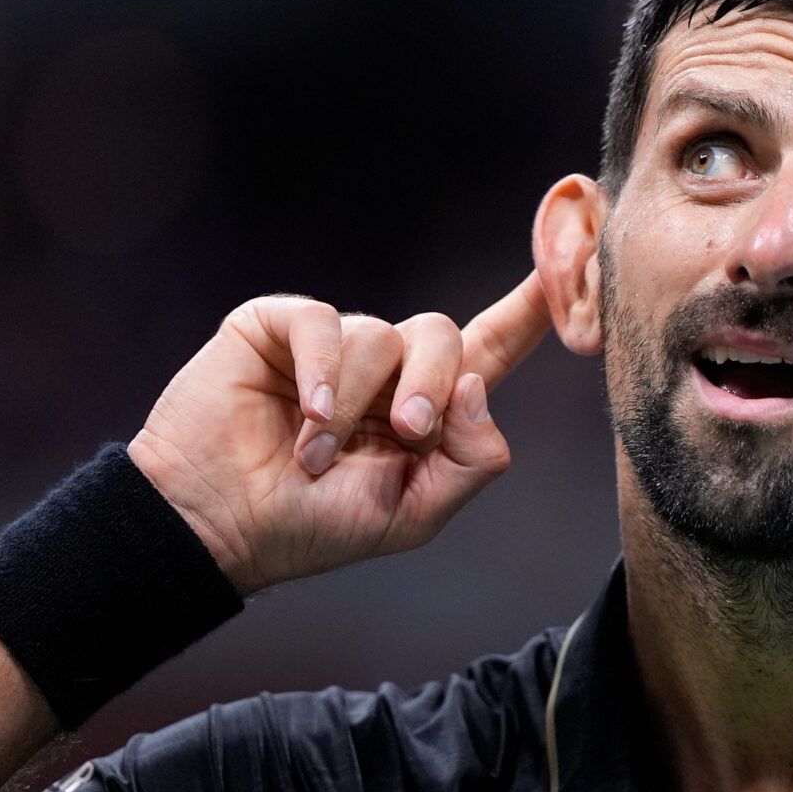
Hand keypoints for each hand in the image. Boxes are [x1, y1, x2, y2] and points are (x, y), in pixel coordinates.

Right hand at [126, 272, 552, 595]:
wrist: (222, 527)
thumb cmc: (315, 527)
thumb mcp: (414, 513)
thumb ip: (469, 460)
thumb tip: (479, 384)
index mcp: (429, 408)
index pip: (493, 347)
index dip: (532, 307)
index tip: (570, 264)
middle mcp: (388, 367)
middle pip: (444, 335)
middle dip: (431, 387)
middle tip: (403, 434)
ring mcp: (334, 344)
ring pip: (383, 335)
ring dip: (356, 405)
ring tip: (317, 455)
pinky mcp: (279, 327)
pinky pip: (325, 323)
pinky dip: (324, 373)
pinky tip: (306, 415)